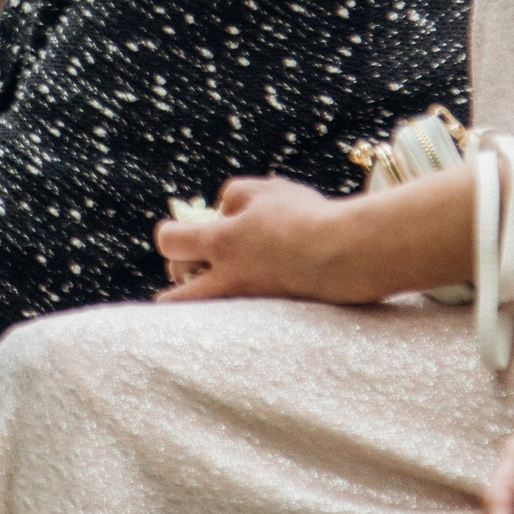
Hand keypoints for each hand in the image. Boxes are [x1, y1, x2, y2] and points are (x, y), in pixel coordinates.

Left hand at [152, 176, 344, 302]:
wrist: (345, 255)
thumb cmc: (305, 217)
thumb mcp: (266, 191)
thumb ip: (235, 195)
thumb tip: (222, 209)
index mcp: (221, 243)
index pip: (169, 243)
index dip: (168, 234)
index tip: (178, 230)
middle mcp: (227, 280)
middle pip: (172, 296)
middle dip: (178, 277)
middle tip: (192, 263)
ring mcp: (247, 304)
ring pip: (202, 317)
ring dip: (199, 300)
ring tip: (211, 283)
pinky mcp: (267, 319)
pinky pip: (233, 322)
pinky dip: (231, 308)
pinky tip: (248, 289)